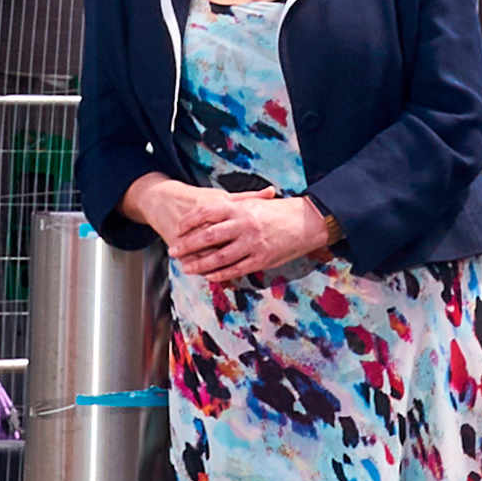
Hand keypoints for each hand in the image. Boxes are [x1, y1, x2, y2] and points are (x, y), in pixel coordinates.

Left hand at [165, 191, 334, 284]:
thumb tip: (210, 212)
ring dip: (199, 264)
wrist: (307, 222)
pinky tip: (209, 276)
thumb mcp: (255, 204)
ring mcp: (252, 244)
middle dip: (187, 245)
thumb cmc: (279, 212)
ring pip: (218, 257)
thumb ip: (234, 207)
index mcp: (240, 208)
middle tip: (173, 251)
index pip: (206, 214)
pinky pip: (235, 269)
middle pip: (207, 237)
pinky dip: (220, 274)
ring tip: (186, 267)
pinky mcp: (261, 260)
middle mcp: (243, 225)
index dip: (189, 222)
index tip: (178, 229)